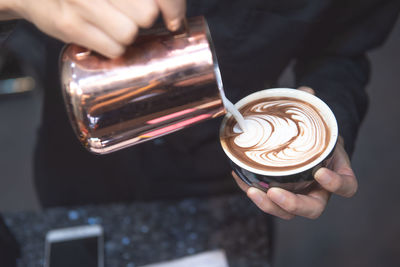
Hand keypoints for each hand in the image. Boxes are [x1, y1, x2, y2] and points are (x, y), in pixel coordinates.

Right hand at [4, 0, 185, 57]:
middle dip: (143, 19)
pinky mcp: (71, 25)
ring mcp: (82, 2)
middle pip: (147, 14)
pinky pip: (113, 48)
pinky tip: (102, 37)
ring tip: (112, 25)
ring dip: (127, 35)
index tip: (173, 19)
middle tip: (130, 15)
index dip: (173, 7)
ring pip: (130, 33)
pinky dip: (113, 48)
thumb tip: (175, 15)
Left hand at [232, 86, 357, 219]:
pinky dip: (252, 190)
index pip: (346, 186)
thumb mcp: (317, 119)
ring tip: (252, 191)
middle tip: (275, 193)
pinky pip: (266, 199)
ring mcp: (297, 195)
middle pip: (312, 208)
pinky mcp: (277, 194)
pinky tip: (238, 176)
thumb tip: (305, 90)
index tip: (321, 172)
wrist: (303, 142)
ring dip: (269, 206)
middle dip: (294, 204)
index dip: (336, 184)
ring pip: (287, 212)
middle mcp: (318, 190)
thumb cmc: (314, 133)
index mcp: (335, 172)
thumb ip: (312, 105)